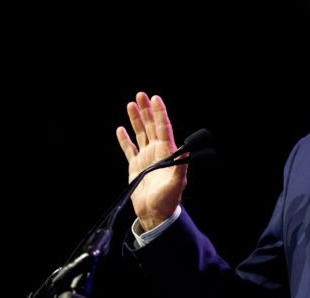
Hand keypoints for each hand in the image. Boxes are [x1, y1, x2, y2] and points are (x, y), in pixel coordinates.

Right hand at [116, 92, 186, 230]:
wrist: (155, 214)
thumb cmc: (169, 199)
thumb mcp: (177, 182)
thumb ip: (181, 166)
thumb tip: (188, 151)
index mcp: (167, 153)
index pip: (163, 128)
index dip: (160, 113)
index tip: (156, 98)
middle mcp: (157, 152)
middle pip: (151, 126)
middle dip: (147, 110)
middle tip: (141, 95)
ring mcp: (146, 158)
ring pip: (140, 134)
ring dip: (136, 119)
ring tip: (131, 104)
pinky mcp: (135, 166)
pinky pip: (128, 149)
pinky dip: (124, 140)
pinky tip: (121, 129)